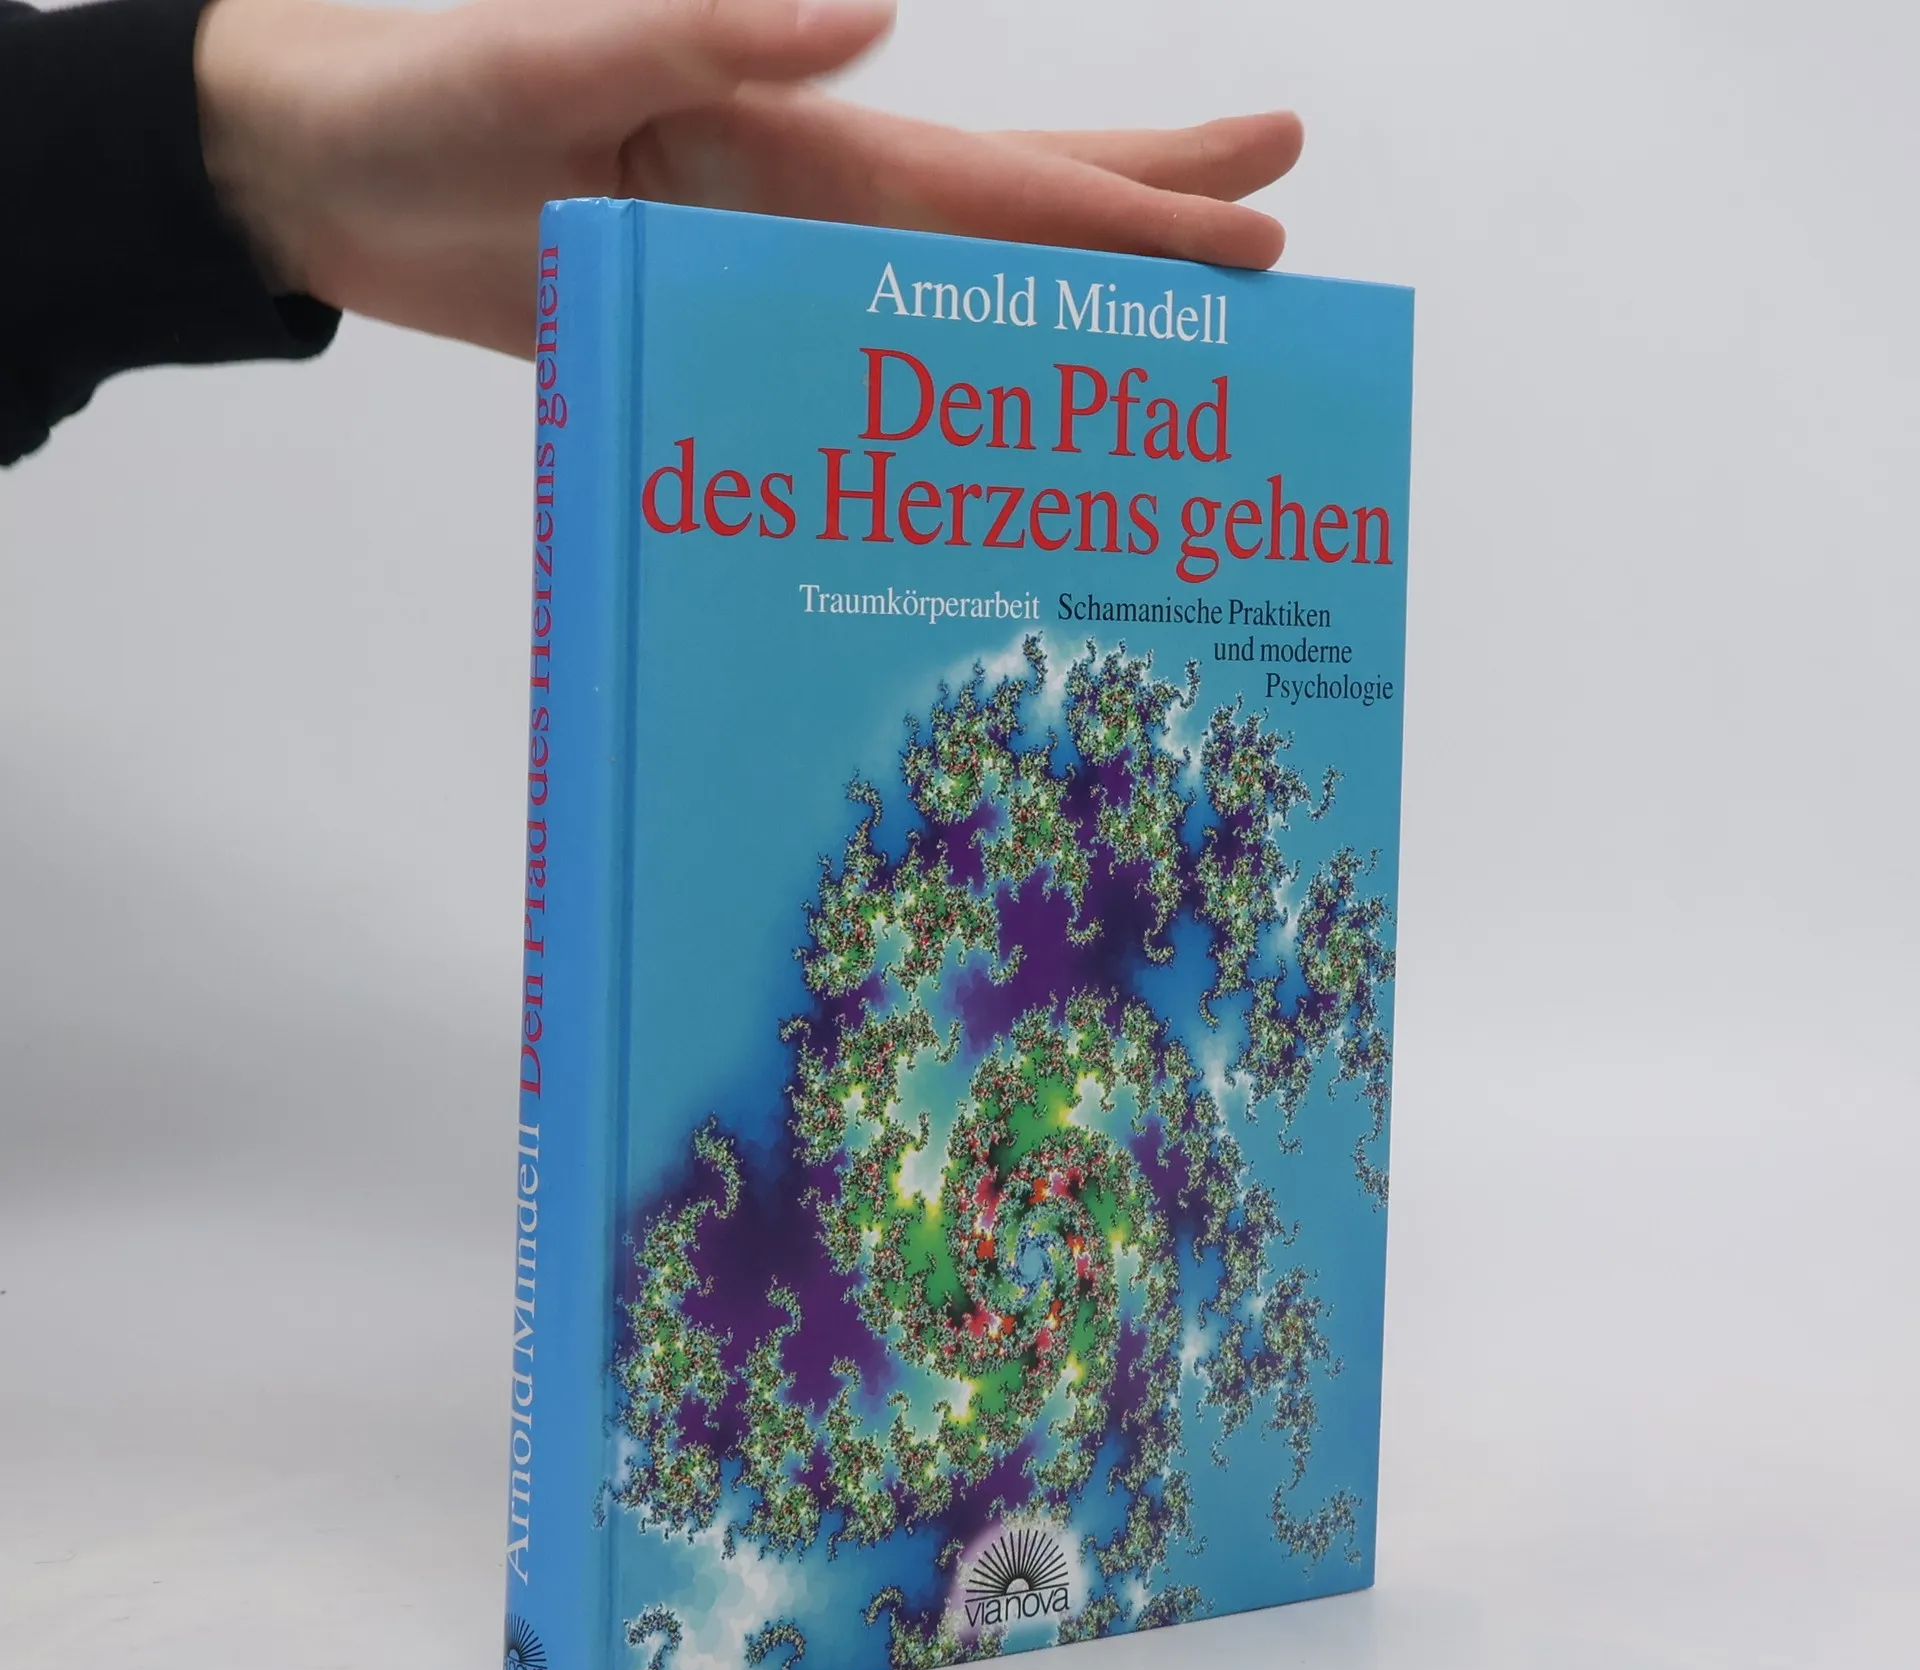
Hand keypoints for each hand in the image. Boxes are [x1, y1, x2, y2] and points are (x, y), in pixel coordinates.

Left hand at [194, 0, 1304, 356]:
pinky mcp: (715, 343)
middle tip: (1278, 234)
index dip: (1136, 200)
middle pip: (1013, 218)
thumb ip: (704, 29)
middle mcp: (807, 211)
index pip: (1003, 177)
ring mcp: (768, 281)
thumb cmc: (424, 95)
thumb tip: (873, 15)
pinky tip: (972, 444)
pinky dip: (923, 407)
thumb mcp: (557, 47)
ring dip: (1059, 321)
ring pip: (947, 305)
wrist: (322, 171)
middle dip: (1147, 224)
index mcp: (796, 142)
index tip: (1262, 210)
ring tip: (1163, 353)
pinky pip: (849, 380)